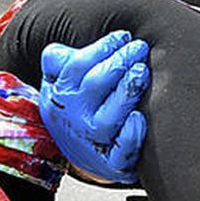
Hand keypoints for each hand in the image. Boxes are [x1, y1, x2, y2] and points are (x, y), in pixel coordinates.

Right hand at [37, 32, 149, 183]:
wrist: (83, 156)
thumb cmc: (77, 109)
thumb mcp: (60, 85)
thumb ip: (58, 63)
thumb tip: (58, 51)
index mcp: (60, 95)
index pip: (76, 67)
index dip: (100, 49)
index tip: (122, 36)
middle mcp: (74, 118)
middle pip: (94, 86)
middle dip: (117, 63)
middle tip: (138, 48)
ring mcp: (93, 142)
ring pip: (108, 118)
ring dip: (126, 92)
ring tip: (141, 71)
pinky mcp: (111, 164)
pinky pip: (120, 152)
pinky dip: (130, 136)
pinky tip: (139, 118)